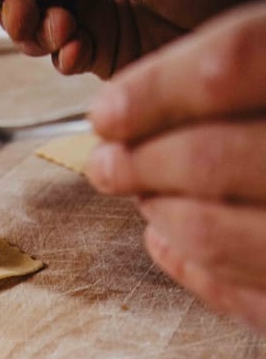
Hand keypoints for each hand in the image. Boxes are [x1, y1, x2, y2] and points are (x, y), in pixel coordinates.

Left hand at [86, 2, 265, 329]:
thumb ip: (256, 68)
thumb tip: (137, 107)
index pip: (235, 62)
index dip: (155, 87)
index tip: (107, 108)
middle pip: (213, 156)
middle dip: (141, 161)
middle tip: (107, 160)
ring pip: (216, 229)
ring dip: (160, 211)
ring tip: (141, 193)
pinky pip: (247, 296)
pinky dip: (193, 266)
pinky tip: (169, 238)